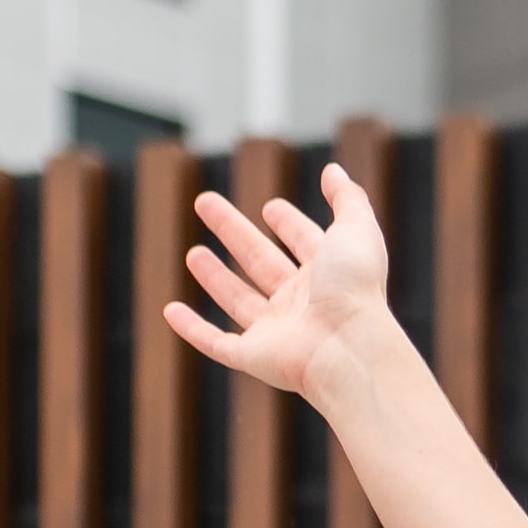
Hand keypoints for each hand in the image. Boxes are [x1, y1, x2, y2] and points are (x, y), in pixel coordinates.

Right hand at [165, 164, 396, 403]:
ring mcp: (277, 332)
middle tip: (205, 203)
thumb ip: (347, 198)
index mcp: (328, 273)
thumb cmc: (355, 289)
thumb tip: (334, 170)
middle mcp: (302, 303)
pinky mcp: (253, 357)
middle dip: (234, 232)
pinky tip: (171, 311)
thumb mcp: (356, 230)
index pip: (305, 242)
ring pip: (239, 301)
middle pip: (261, 261)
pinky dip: (192, 330)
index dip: (290, 225)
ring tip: (193, 253)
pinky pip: (216, 344)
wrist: (348, 348)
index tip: (272, 208)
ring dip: (215, 277)